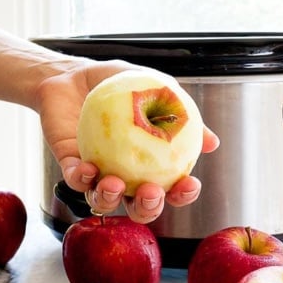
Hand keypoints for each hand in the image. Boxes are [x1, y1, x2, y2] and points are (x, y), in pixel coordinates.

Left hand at [36, 58, 218, 222]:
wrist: (76, 74)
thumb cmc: (119, 84)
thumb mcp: (156, 90)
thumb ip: (181, 113)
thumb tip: (212, 142)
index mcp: (149, 164)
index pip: (171, 189)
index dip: (182, 194)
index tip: (188, 183)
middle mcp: (125, 175)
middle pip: (139, 208)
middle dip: (148, 208)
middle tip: (150, 192)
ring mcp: (97, 173)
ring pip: (104, 201)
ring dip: (110, 199)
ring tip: (114, 183)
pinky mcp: (70, 166)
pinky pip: (75, 180)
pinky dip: (81, 179)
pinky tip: (88, 168)